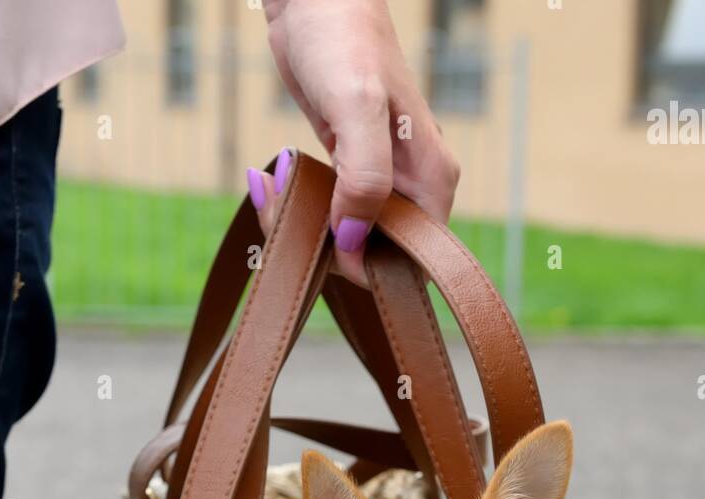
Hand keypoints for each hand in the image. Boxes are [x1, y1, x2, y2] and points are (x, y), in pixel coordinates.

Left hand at [250, 0, 459, 283]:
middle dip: (323, 247)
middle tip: (283, 208)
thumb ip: (365, 180)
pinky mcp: (349, 174)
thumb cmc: (344, 41)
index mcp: (432, 182)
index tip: (326, 240)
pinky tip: (272, 181)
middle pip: (375, 256)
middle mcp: (413, 190)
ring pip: (345, 240)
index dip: (367, 266)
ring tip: (272, 187)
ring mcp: (381, 184)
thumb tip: (354, 239)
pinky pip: (325, 215)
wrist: (316, 0)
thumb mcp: (358, 107)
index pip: (413, 262)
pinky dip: (294, 208)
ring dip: (299, 227)